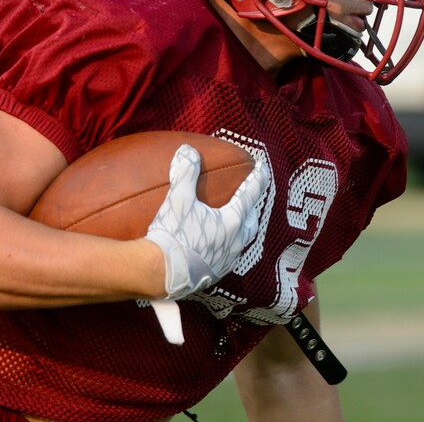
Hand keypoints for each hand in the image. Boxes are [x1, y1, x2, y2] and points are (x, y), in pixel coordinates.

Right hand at [146, 143, 269, 299]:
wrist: (160, 273)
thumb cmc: (173, 235)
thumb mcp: (178, 199)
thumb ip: (185, 172)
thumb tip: (188, 150)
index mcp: (232, 222)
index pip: (250, 194)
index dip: (257, 179)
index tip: (263, 168)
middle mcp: (235, 242)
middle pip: (251, 222)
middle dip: (252, 209)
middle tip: (249, 200)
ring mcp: (226, 261)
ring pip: (241, 242)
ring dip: (240, 230)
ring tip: (233, 223)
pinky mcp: (214, 274)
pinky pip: (227, 257)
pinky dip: (225, 246)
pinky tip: (213, 245)